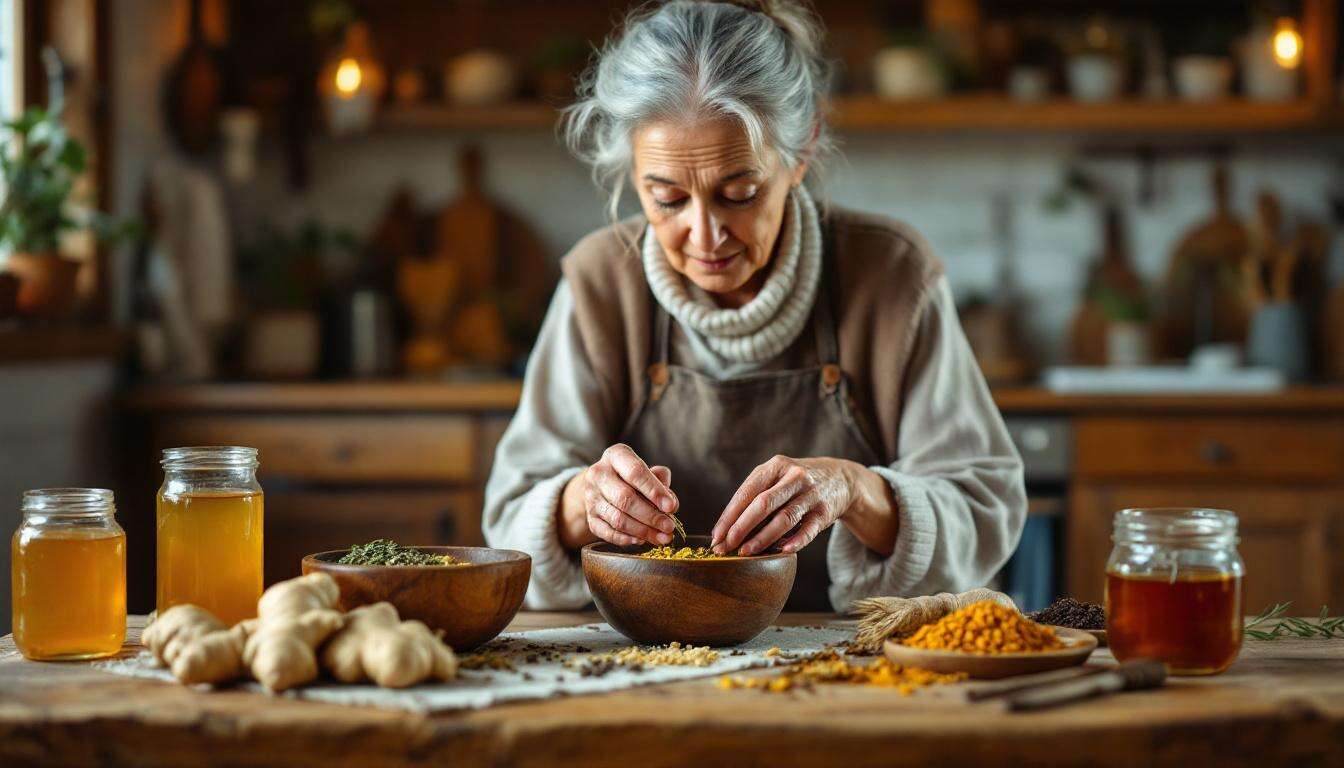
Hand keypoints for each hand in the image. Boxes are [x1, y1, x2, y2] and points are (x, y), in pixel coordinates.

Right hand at [568, 444, 679, 546]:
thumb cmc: (632, 478)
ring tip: (662, 537)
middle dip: (651, 516)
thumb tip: (671, 504)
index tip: (671, 507)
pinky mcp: (590, 517)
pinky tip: (642, 540)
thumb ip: (662, 483)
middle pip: (625, 498)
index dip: (654, 491)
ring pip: (618, 518)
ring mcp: (591, 497)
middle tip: (669, 526)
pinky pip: (608, 533)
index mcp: (616, 456)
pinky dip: (627, 539)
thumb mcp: (647, 471)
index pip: (635, 472)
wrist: (602, 486)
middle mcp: (599, 474)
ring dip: (643, 531)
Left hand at [711, 456, 854, 555]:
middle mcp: (794, 477)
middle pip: (763, 504)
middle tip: (726, 547)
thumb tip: (725, 528)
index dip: (729, 516)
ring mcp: (811, 493)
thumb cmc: (796, 483)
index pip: (747, 492)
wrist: (841, 478)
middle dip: (741, 527)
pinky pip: (808, 529)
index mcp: (775, 467)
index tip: (716, 536)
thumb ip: (755, 496)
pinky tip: (782, 552)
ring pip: (784, 518)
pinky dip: (795, 541)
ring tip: (746, 552)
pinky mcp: (825, 511)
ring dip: (763, 538)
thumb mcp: (777, 477)